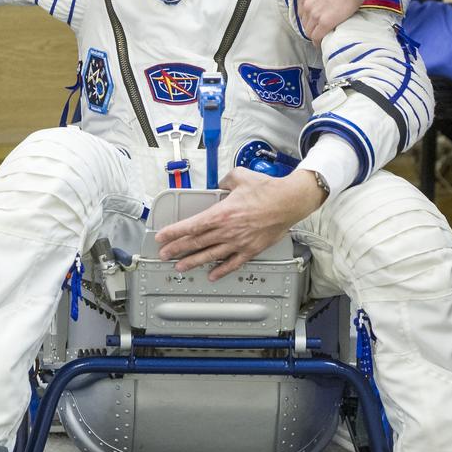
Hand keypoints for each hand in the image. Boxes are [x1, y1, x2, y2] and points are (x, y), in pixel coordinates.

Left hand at [155, 168, 325, 280]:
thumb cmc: (267, 190)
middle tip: (165, 254)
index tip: (162, 237)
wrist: (288, 202)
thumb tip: (220, 185)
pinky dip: (221, 270)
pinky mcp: (250, 250)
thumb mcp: (239, 177)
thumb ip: (224, 181)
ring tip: (180, 266)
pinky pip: (232, 263)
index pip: (191, 226)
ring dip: (193, 262)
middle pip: (196, 242)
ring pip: (210, 256)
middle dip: (177, 249)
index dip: (174, 233)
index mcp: (222, 213)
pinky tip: (212, 275)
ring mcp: (238, 242)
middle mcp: (227, 230)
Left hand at [292, 0, 363, 43]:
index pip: (301, 11)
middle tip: (320, 27)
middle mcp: (307, 5)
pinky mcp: (326, 22)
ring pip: (310, 31)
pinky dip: (318, 42)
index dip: (308, 16)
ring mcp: (315, 15)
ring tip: (322, 36)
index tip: (315, 18)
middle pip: (305, 23)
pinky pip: (317, 37)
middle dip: (311, 26)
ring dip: (315, 35)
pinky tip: (322, 43)